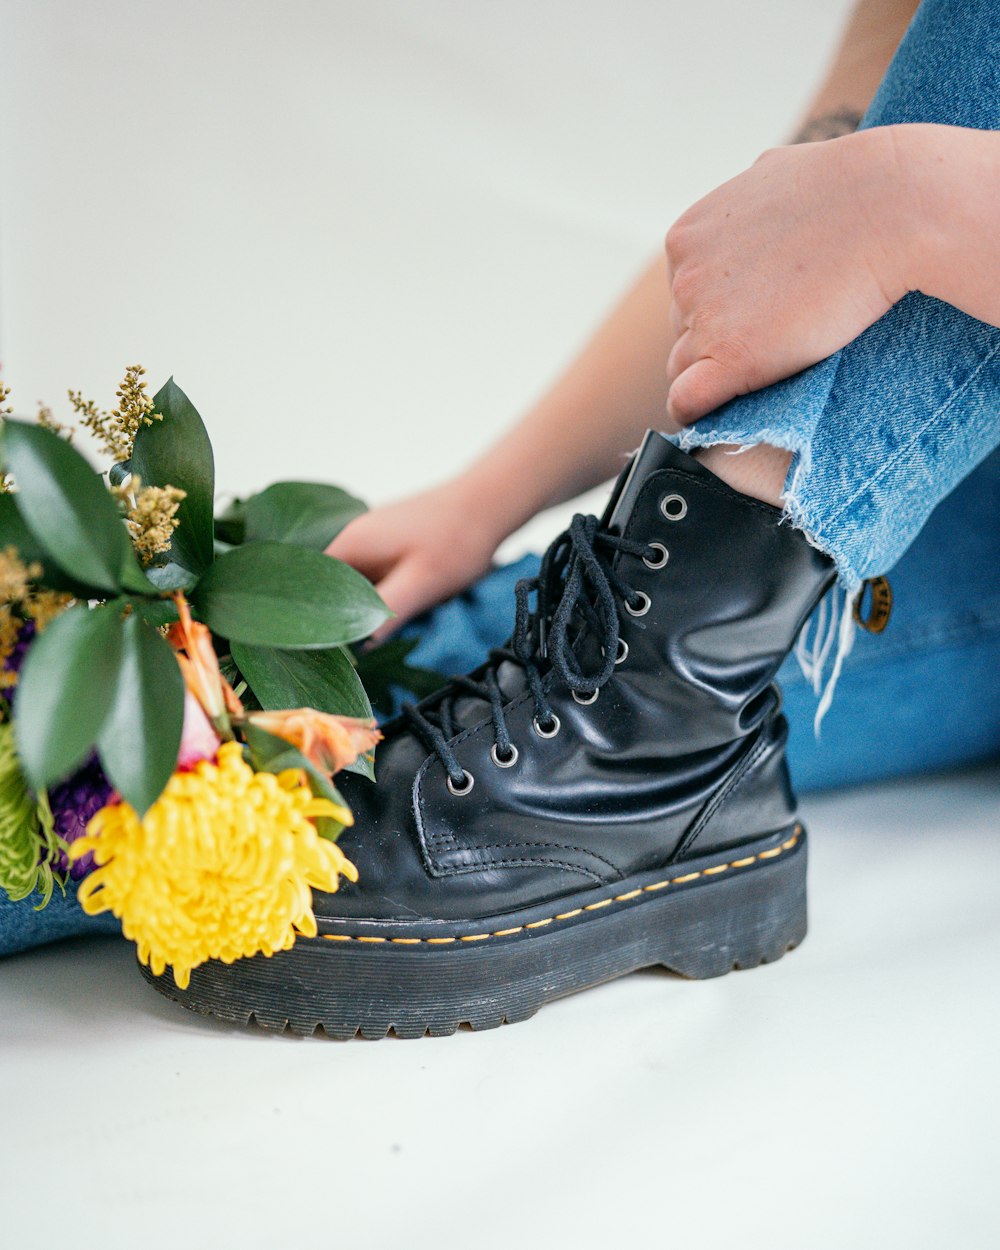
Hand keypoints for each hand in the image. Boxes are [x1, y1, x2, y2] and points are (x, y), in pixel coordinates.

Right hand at [326, 477, 502, 639]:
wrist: (490, 503)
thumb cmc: (457, 540)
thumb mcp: (420, 584)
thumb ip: (383, 614)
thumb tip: (354, 648)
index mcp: (351, 544)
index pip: (312, 587)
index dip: (317, 618)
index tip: (329, 647)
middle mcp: (354, 538)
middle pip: (332, 587)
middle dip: (345, 616)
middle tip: (359, 648)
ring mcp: (373, 540)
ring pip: (357, 584)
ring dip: (368, 606)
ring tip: (383, 630)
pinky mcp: (392, 544)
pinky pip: (377, 577)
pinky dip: (385, 594)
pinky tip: (404, 607)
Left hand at [664, 127, 911, 425]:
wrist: (893, 208)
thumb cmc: (849, 188)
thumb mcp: (772, 176)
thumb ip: (745, 208)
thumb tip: (746, 215)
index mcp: (686, 238)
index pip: (683, 297)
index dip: (721, 310)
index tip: (757, 314)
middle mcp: (684, 278)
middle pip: (685, 331)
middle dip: (721, 336)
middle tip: (777, 332)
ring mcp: (703, 318)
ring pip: (688, 367)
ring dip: (721, 370)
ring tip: (777, 357)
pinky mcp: (731, 357)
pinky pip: (687, 402)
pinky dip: (700, 412)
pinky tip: (721, 413)